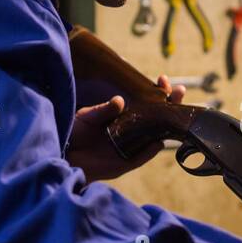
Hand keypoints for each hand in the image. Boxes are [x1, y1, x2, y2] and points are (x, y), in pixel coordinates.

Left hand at [65, 74, 185, 180]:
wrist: (61, 155)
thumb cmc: (72, 132)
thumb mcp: (86, 116)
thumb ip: (102, 110)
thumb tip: (119, 101)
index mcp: (123, 115)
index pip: (145, 101)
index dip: (157, 91)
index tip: (163, 79)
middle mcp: (130, 130)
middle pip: (157, 117)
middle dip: (171, 103)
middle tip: (180, 90)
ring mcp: (129, 146)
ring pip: (155, 135)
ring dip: (167, 125)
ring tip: (176, 111)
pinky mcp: (124, 163)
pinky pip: (142, 156)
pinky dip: (151, 149)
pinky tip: (160, 140)